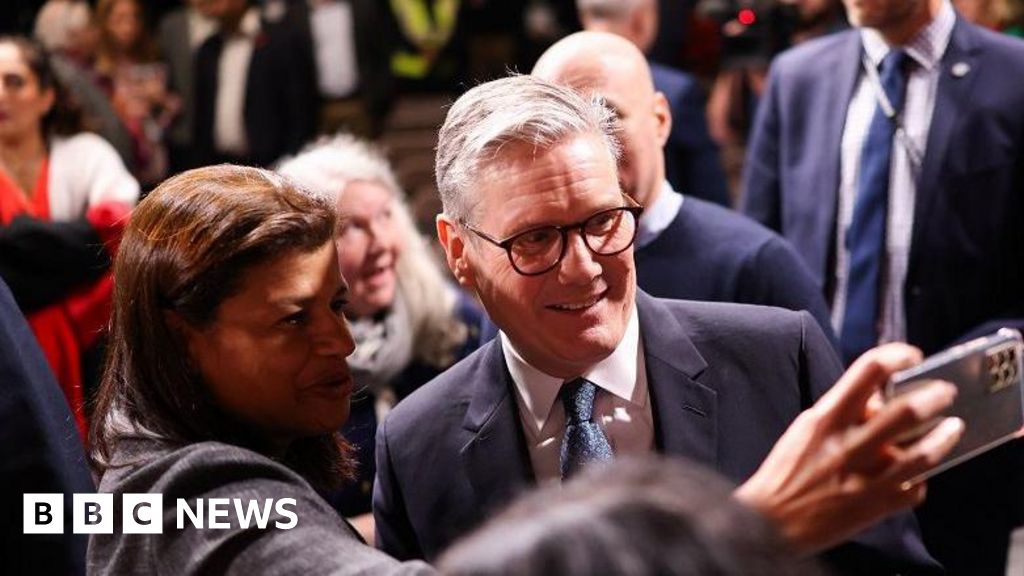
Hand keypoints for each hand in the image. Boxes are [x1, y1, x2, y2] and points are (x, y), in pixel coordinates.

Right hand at [734, 343, 963, 554]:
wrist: (771, 522)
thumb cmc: (786, 472)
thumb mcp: (807, 429)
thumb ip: (842, 411)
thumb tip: (879, 398)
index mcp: (826, 419)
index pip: (867, 371)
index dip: (896, 355)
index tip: (911, 356)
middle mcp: (847, 446)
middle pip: (905, 411)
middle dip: (934, 396)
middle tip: (944, 392)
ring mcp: (864, 479)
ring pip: (921, 453)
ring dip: (945, 437)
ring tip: (953, 427)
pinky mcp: (875, 508)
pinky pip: (914, 489)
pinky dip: (921, 479)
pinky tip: (920, 474)